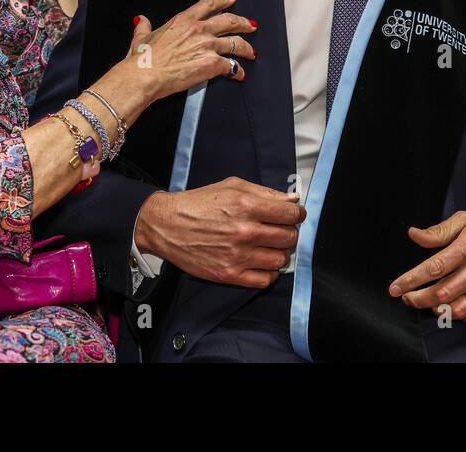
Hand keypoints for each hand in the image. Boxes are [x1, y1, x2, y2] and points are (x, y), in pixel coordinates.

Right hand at [125, 0, 256, 99]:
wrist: (144, 76)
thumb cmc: (142, 60)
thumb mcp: (140, 38)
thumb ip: (144, 27)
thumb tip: (141, 19)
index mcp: (183, 21)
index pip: (208, 5)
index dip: (222, 0)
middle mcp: (199, 30)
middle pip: (229, 21)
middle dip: (243, 23)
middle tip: (250, 25)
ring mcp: (207, 46)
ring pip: (235, 43)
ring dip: (246, 48)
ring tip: (251, 52)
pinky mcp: (212, 64)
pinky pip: (231, 66)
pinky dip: (237, 71)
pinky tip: (240, 74)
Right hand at [134, 177, 305, 287]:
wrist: (167, 225)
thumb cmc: (199, 203)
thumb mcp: (232, 186)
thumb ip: (265, 192)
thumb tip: (292, 200)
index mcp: (247, 205)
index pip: (291, 214)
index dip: (297, 214)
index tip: (295, 215)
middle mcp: (245, 231)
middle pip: (289, 237)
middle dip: (289, 232)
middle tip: (279, 230)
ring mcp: (238, 255)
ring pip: (280, 260)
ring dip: (279, 253)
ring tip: (269, 246)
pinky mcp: (229, 274)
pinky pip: (265, 280)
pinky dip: (269, 272)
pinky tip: (262, 262)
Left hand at [387, 207, 465, 324]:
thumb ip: (438, 231)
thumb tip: (413, 234)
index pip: (434, 267)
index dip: (411, 280)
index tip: (395, 288)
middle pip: (442, 292)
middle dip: (419, 299)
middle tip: (408, 298)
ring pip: (458, 309)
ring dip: (438, 310)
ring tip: (430, 303)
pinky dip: (461, 316)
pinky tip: (454, 308)